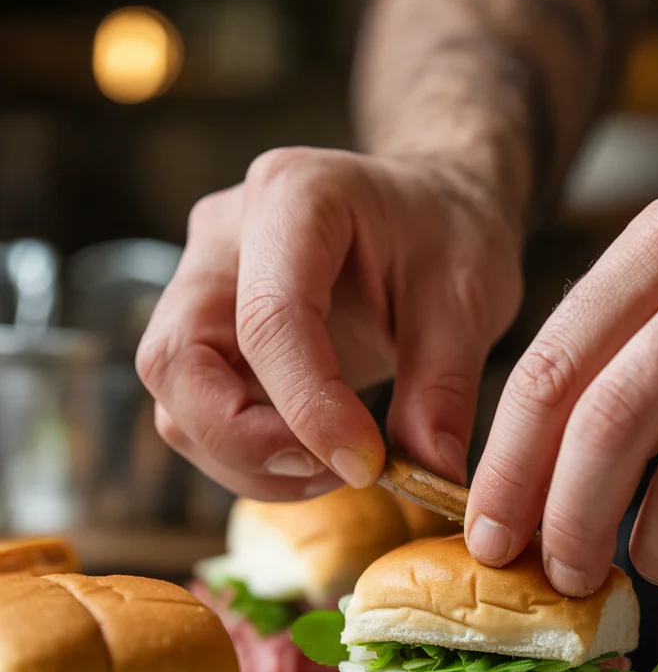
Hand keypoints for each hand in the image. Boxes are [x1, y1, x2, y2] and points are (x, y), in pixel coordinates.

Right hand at [137, 148, 521, 499]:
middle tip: (336, 469)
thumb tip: (431, 474)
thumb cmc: (449, 234)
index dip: (308, 407)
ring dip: (246, 459)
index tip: (366, 464)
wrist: (430, 208)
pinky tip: (314, 457)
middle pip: (175, 360)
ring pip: (175, 399)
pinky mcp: (207, 334)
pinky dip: (247, 458)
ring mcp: (202, 284)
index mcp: (294, 197)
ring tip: (336, 466)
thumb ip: (444, 388)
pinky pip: (195, 413)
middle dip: (246, 441)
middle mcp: (224, 235)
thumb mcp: (469, 303)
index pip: (267, 318)